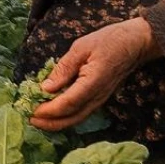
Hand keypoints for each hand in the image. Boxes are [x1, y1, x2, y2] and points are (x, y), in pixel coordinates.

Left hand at [29, 17, 161, 131]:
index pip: (67, 103)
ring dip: (56, 122)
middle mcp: (98, 96)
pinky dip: (65, 117)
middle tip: (29, 119)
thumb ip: (63, 69)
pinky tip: (53, 113)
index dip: (48, 110)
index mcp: (93, 82)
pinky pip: (81, 113)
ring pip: (76, 119)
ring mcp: (100, 99)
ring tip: (37, 119)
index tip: (30, 110)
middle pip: (71, 118)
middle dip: (49, 122)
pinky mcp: (100, 98)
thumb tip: (45, 87)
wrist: (135, 43)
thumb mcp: (81, 48)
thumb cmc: (109, 41)